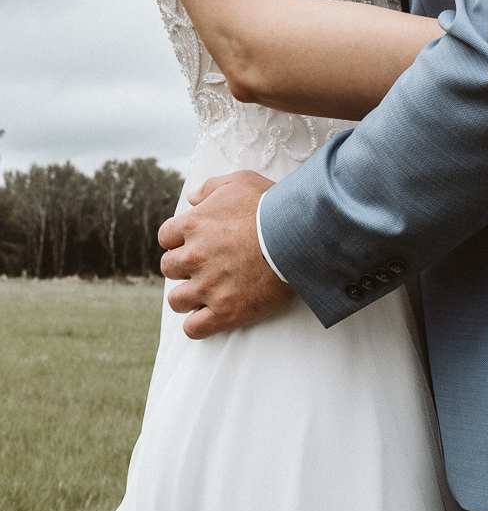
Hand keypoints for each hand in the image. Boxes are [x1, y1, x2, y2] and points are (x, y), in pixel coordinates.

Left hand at [158, 170, 294, 338]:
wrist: (299, 235)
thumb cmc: (272, 205)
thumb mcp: (240, 181)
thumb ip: (210, 188)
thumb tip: (191, 198)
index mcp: (194, 224)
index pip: (166, 237)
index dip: (179, 240)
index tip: (193, 242)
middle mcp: (194, 256)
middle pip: (169, 268)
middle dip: (183, 267)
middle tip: (205, 265)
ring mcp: (208, 287)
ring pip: (177, 300)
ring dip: (188, 296)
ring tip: (207, 292)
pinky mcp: (225, 311)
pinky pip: (194, 328)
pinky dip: (198, 325)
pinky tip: (210, 315)